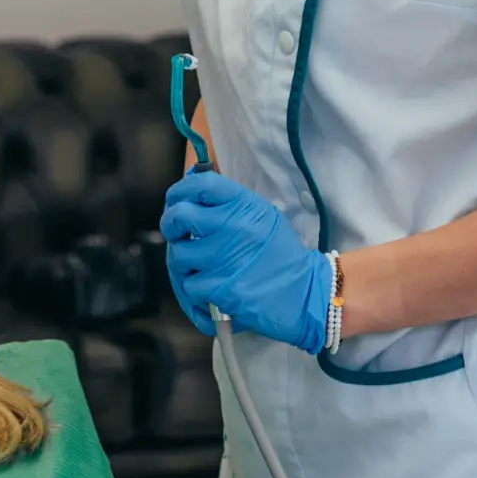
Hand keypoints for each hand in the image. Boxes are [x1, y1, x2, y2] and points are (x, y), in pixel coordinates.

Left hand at [160, 171, 333, 352]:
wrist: (305, 294)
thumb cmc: (280, 255)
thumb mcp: (262, 217)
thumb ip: (229, 205)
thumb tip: (190, 194)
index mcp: (244, 205)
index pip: (200, 184)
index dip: (180, 191)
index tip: (176, 201)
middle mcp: (233, 226)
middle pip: (179, 216)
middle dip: (171, 225)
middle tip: (177, 233)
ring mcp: (225, 258)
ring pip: (178, 255)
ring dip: (184, 264)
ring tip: (200, 268)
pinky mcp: (221, 289)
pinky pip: (190, 286)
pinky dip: (196, 291)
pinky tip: (211, 290)